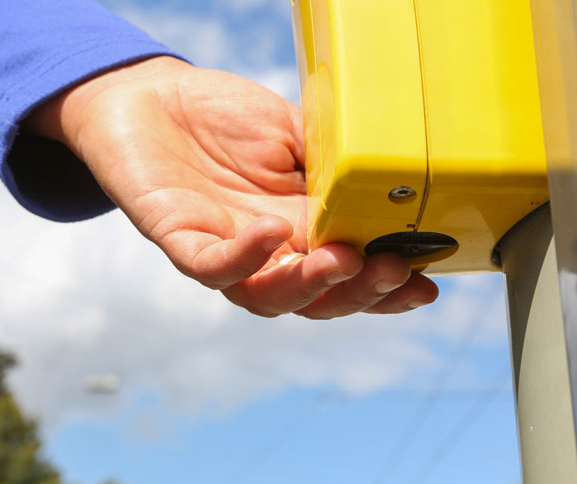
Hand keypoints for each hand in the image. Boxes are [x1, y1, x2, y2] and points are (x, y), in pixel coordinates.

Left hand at [25, 56, 437, 317]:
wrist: (151, 94)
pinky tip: (271, 231)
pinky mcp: (180, 239)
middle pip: (317, 298)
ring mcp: (225, 250)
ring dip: (311, 287)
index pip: (349, 272)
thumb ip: (334, 161)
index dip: (385, 286)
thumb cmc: (223, 116)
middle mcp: (269, 251)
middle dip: (360, 294)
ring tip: (344, 260)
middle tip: (392, 271)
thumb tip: (383, 180)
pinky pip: (212, 266)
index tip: (425, 282)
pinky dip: (243, 258)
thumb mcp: (295, 131)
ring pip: (269, 297)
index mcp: (302, 229)